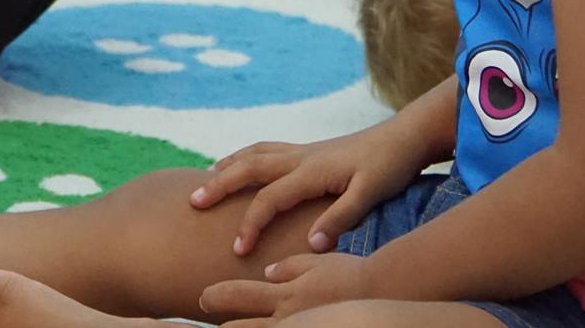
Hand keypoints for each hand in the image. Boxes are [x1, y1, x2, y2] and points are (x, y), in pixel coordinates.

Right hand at [190, 119, 425, 257]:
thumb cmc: (389, 166)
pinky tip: (241, 163)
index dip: (250, 224)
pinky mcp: (308, 150)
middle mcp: (299, 156)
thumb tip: (311, 244)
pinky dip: (245, 156)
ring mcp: (302, 150)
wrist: (404, 135)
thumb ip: (339, 218)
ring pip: (253, 154)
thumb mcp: (370, 194)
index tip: (237, 249)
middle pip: (248, 168)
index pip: (269, 199)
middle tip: (194, 201)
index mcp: (311, 171)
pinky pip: (266, 149)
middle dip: (219, 185)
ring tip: (205, 180)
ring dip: (228, 166)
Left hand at [200, 252, 371, 324]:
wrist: (383, 294)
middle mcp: (289, 317)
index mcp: (285, 294)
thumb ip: (290, 268)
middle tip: (201, 325)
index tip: (202, 298)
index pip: (242, 295)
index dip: (219, 297)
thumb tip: (267, 273)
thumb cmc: (352, 277)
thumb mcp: (317, 263)